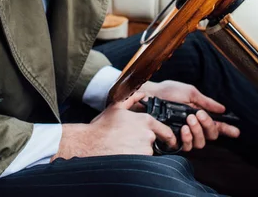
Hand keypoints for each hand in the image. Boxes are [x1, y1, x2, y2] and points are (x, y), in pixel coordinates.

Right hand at [52, 91, 177, 160]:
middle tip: (130, 143)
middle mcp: (148, 135)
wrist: (89, 145)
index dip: (168, 137)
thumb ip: (132, 98)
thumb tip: (143, 94)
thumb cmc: (101, 127)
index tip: (169, 141)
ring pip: (148, 153)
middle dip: (146, 143)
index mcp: (145, 120)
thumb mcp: (116, 108)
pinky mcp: (139, 162)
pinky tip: (124, 156)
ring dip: (140, 152)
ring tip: (124, 149)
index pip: (166, 130)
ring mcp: (144, 150)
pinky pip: (142, 162)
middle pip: (154, 142)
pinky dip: (136, 161)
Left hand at [139, 80, 239, 151]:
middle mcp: (193, 127)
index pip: (217, 125)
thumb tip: (222, 109)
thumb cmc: (168, 92)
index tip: (236, 131)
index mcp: (199, 115)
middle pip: (211, 136)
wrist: (150, 95)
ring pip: (200, 143)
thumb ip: (206, 102)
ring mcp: (183, 135)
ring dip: (197, 131)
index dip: (227, 129)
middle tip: (199, 114)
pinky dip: (187, 138)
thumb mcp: (190, 93)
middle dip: (208, 126)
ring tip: (189, 119)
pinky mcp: (173, 140)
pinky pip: (186, 147)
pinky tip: (183, 129)